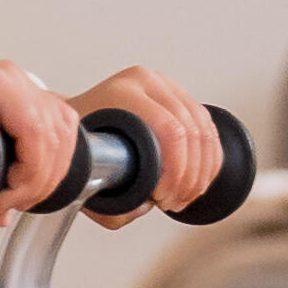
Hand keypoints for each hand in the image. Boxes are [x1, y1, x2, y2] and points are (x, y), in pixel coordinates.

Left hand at [0, 58, 79, 218]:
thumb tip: (1, 218)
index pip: (39, 133)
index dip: (33, 175)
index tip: (11, 198)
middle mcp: (13, 79)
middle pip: (57, 133)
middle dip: (42, 178)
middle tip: (16, 202)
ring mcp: (18, 82)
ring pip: (63, 127)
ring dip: (52, 167)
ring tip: (24, 191)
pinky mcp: (18, 92)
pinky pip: (55, 120)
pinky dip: (53, 151)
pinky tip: (38, 170)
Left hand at [74, 65, 216, 214]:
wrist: (77, 121)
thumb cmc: (80, 144)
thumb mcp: (87, 174)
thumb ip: (110, 202)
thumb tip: (146, 206)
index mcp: (124, 92)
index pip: (170, 131)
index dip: (176, 172)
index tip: (162, 197)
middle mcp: (147, 82)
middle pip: (191, 132)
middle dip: (190, 177)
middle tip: (174, 202)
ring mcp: (165, 85)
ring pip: (204, 130)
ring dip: (202, 171)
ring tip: (185, 196)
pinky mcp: (178, 96)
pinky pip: (207, 127)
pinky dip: (210, 159)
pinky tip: (199, 180)